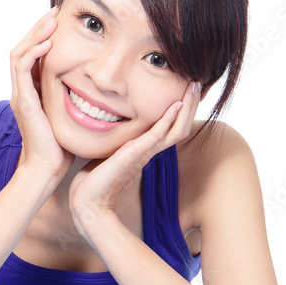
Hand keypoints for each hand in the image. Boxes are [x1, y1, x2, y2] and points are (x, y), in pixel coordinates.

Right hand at [9, 8, 74, 181]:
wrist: (47, 170)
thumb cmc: (61, 149)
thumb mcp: (70, 116)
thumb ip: (75, 99)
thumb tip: (96, 88)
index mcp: (32, 93)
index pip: (33, 56)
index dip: (44, 36)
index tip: (61, 21)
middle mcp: (22, 91)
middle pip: (23, 48)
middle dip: (39, 27)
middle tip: (56, 10)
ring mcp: (20, 96)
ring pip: (19, 53)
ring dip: (36, 33)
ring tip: (51, 19)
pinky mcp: (22, 102)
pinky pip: (21, 68)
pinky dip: (33, 52)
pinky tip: (48, 43)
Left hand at [68, 81, 201, 238]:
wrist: (88, 202)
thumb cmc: (94, 180)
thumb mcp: (107, 153)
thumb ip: (115, 142)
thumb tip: (108, 127)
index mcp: (144, 150)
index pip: (171, 127)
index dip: (182, 109)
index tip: (186, 88)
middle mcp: (148, 151)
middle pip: (181, 126)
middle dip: (191, 104)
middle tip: (197, 82)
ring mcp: (144, 153)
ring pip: (176, 129)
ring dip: (187, 107)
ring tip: (194, 86)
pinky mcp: (134, 155)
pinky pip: (157, 135)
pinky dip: (168, 120)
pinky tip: (177, 104)